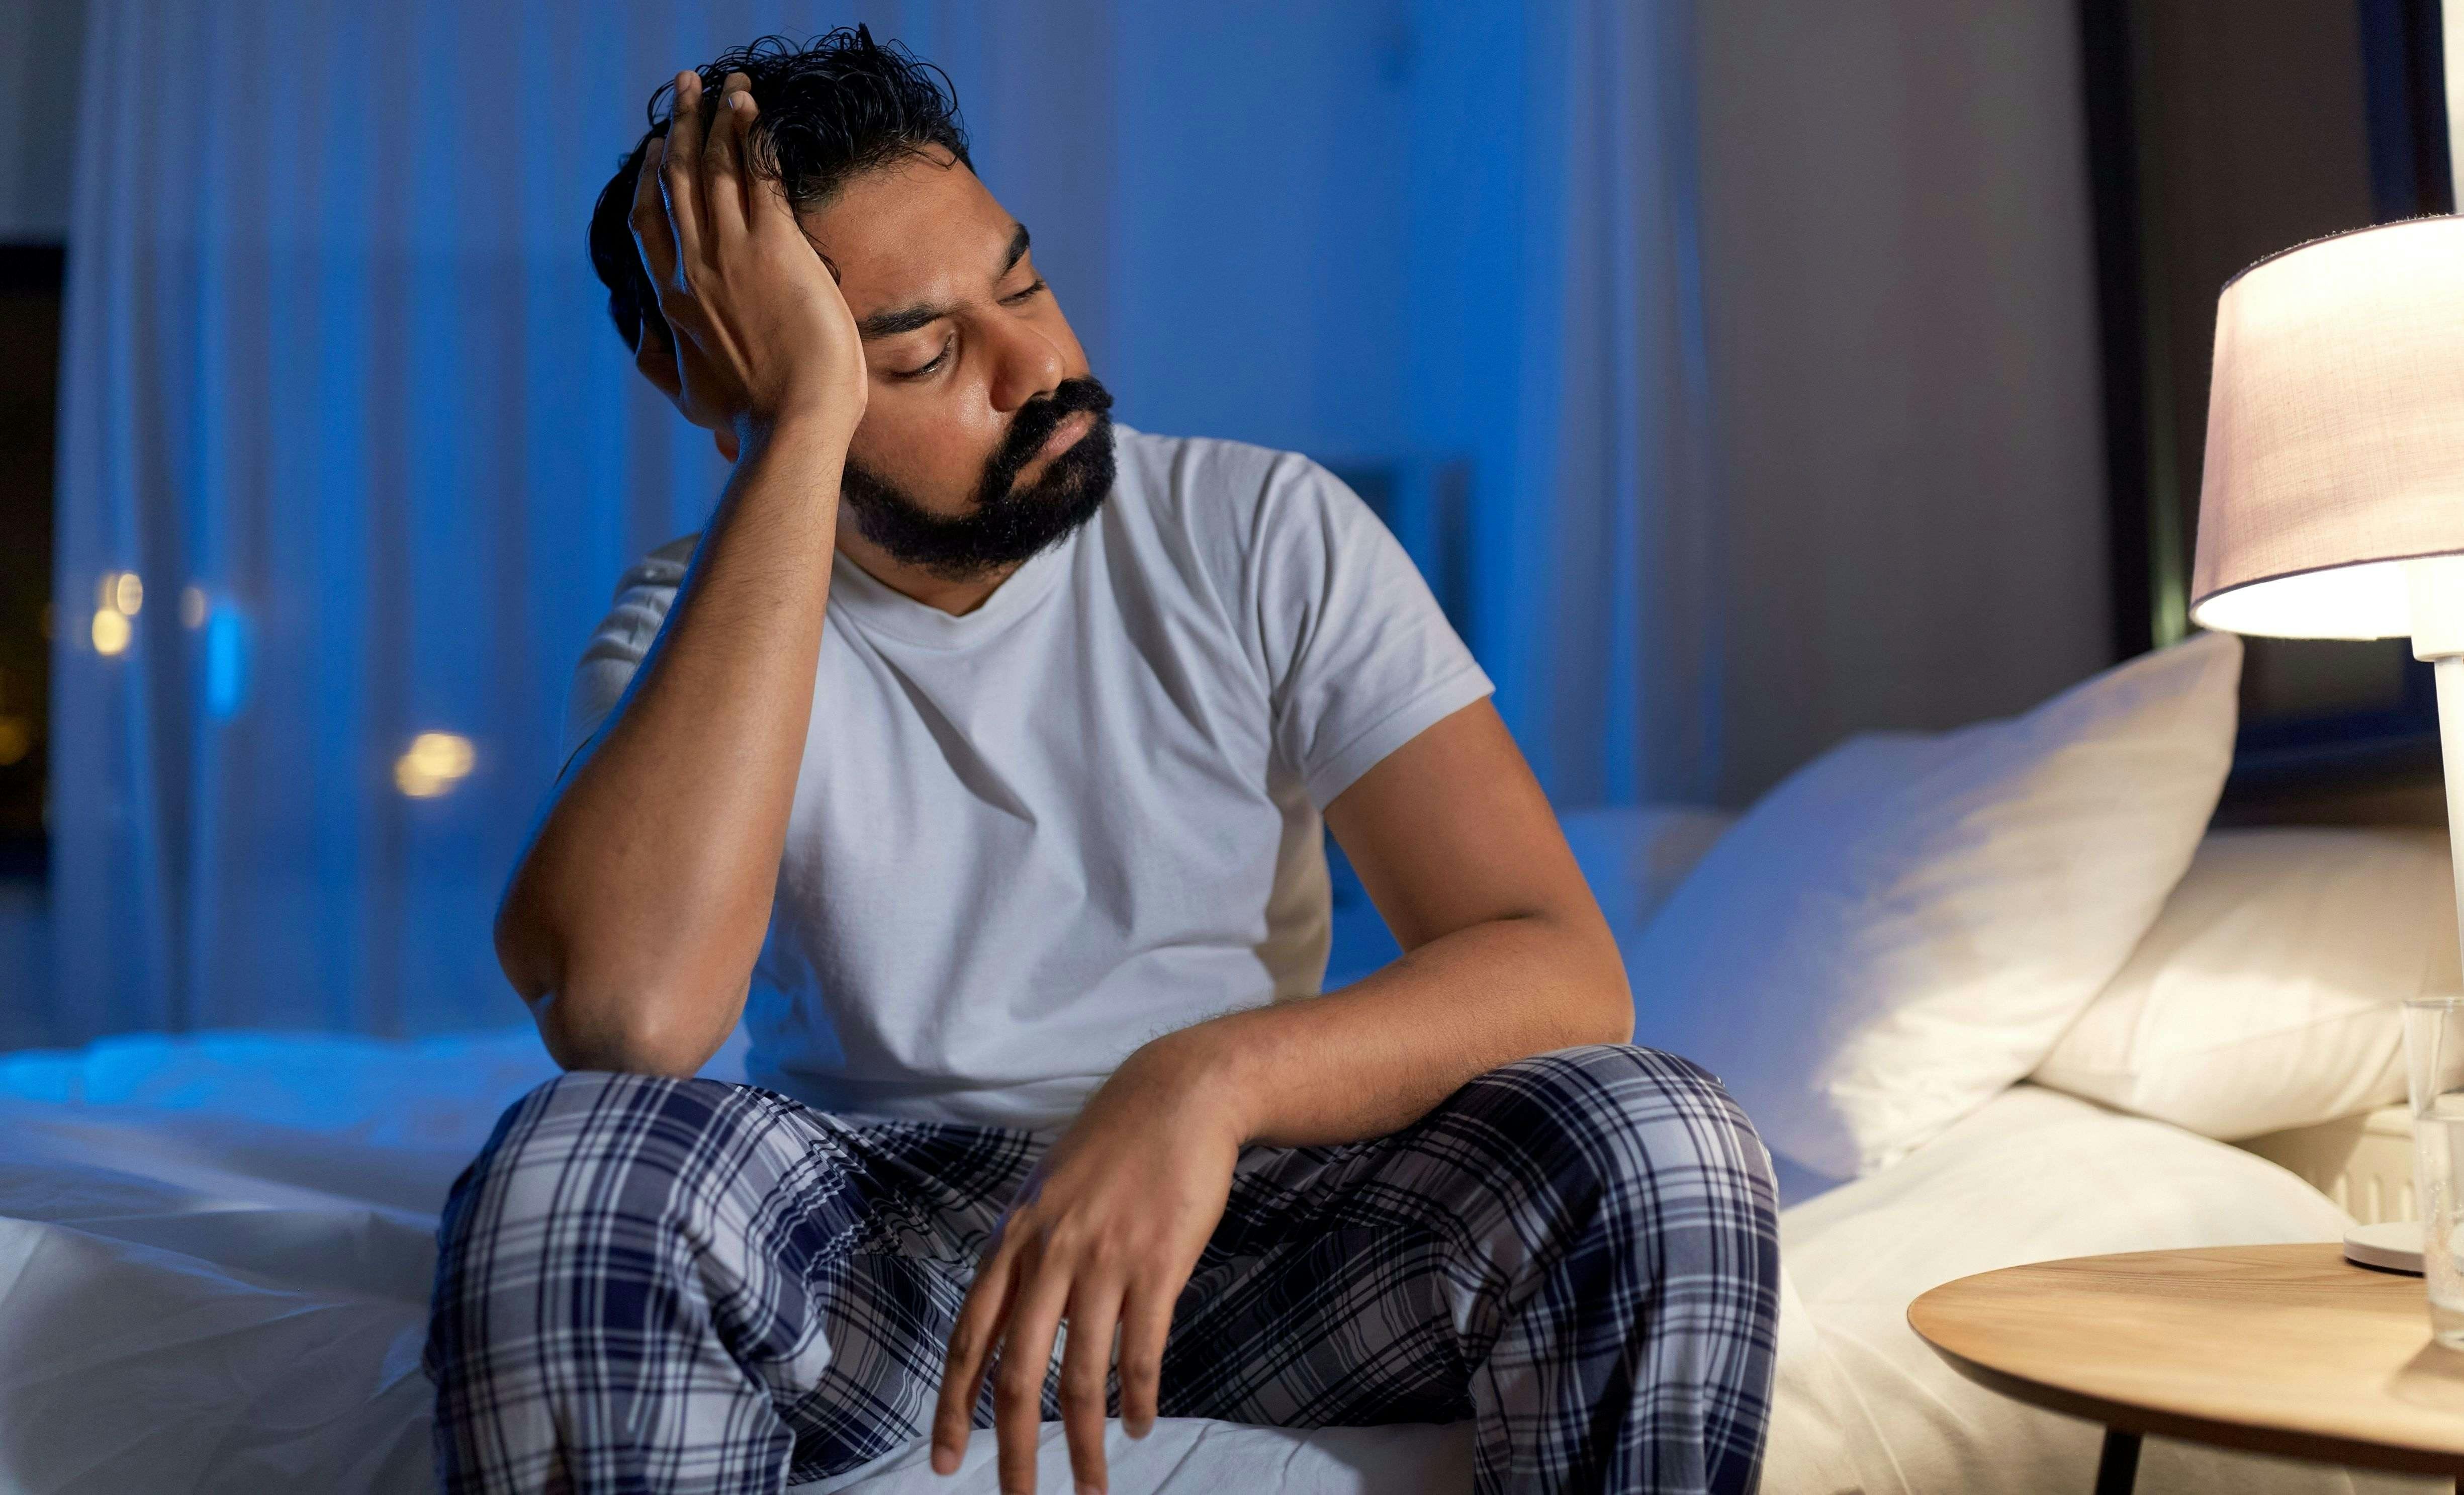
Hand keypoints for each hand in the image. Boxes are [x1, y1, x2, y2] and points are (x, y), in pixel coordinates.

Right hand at [629, 70, 866, 446]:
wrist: (793, 422)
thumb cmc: (751, 418)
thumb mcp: (688, 396)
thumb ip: (656, 362)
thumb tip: (636, 334)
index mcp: (671, 300)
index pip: (649, 222)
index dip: (651, 177)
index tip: (659, 147)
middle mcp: (694, 266)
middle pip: (678, 180)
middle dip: (682, 127)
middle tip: (685, 88)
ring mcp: (733, 252)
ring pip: (717, 168)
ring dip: (719, 119)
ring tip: (723, 83)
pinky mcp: (776, 246)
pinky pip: (759, 176)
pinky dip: (754, 137)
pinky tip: (754, 109)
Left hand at [931, 1040, 1245, 1494]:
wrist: (1179, 1095)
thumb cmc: (1114, 1144)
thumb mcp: (1047, 1192)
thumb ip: (1025, 1253)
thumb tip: (1008, 1316)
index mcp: (1013, 1241)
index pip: (969, 1340)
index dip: (953, 1408)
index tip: (944, 1462)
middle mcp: (1049, 1255)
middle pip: (1016, 1375)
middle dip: (1012, 1451)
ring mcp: (1104, 1261)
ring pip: (1081, 1378)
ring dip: (1084, 1444)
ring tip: (1091, 1486)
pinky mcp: (1158, 1264)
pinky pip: (1141, 1351)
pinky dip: (1138, 1398)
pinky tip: (1139, 1425)